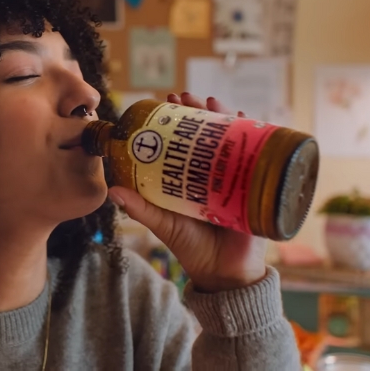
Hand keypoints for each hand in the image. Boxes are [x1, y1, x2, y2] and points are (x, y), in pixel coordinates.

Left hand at [108, 93, 267, 292]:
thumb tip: (112, 189)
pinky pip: (257, 156)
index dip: (178, 119)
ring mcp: (235, 177)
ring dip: (225, 115)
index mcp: (191, 177)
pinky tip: (247, 119)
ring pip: (232, 138)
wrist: (224, 274)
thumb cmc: (193, 248)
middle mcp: (213, 172)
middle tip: (186, 96)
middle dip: (200, 110)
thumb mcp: (164, 223)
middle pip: (210, 133)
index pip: (185, 140)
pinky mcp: (255, 186)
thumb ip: (140, 208)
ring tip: (213, 101)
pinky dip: (255, 136)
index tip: (167, 101)